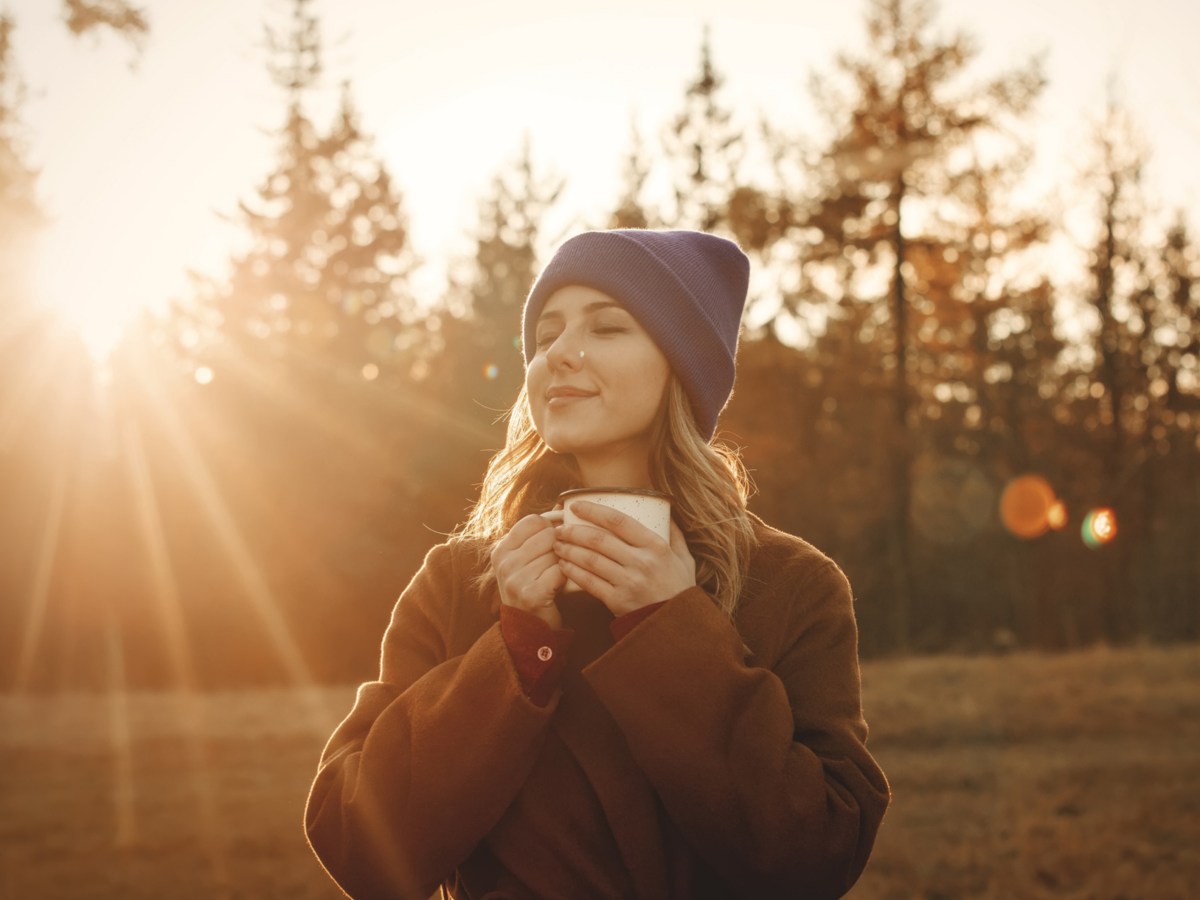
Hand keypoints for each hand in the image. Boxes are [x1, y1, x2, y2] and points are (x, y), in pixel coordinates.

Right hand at [492, 514, 566, 627]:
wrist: (529, 630)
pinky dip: (566, 577)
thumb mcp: (526, 560)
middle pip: (547, 535)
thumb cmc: (534, 588)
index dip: (551, 527)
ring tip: (558, 575)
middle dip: (560, 547)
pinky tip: (561, 585)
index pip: (533, 521)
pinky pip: (560, 571)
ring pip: (556, 553)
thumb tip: (561, 505)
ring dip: (564, 563)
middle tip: (558, 562)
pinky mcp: (530, 594)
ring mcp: (514, 578)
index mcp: (501, 549)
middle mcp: (503, 562)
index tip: (556, 539)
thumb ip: (538, 535)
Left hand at [552, 500, 695, 616]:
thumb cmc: (679, 589)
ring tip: (557, 545)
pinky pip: (589, 582)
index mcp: (656, 546)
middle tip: (559, 528)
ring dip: (569, 550)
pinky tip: (563, 566)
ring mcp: (629, 582)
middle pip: (599, 540)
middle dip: (574, 531)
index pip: (619, 521)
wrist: (677, 625)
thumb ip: (675, 535)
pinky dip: (573, 572)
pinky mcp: (618, 601)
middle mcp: (641, 562)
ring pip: (590, 560)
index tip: (576, 504)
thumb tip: (666, 511)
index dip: (594, 510)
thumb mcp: (684, 559)